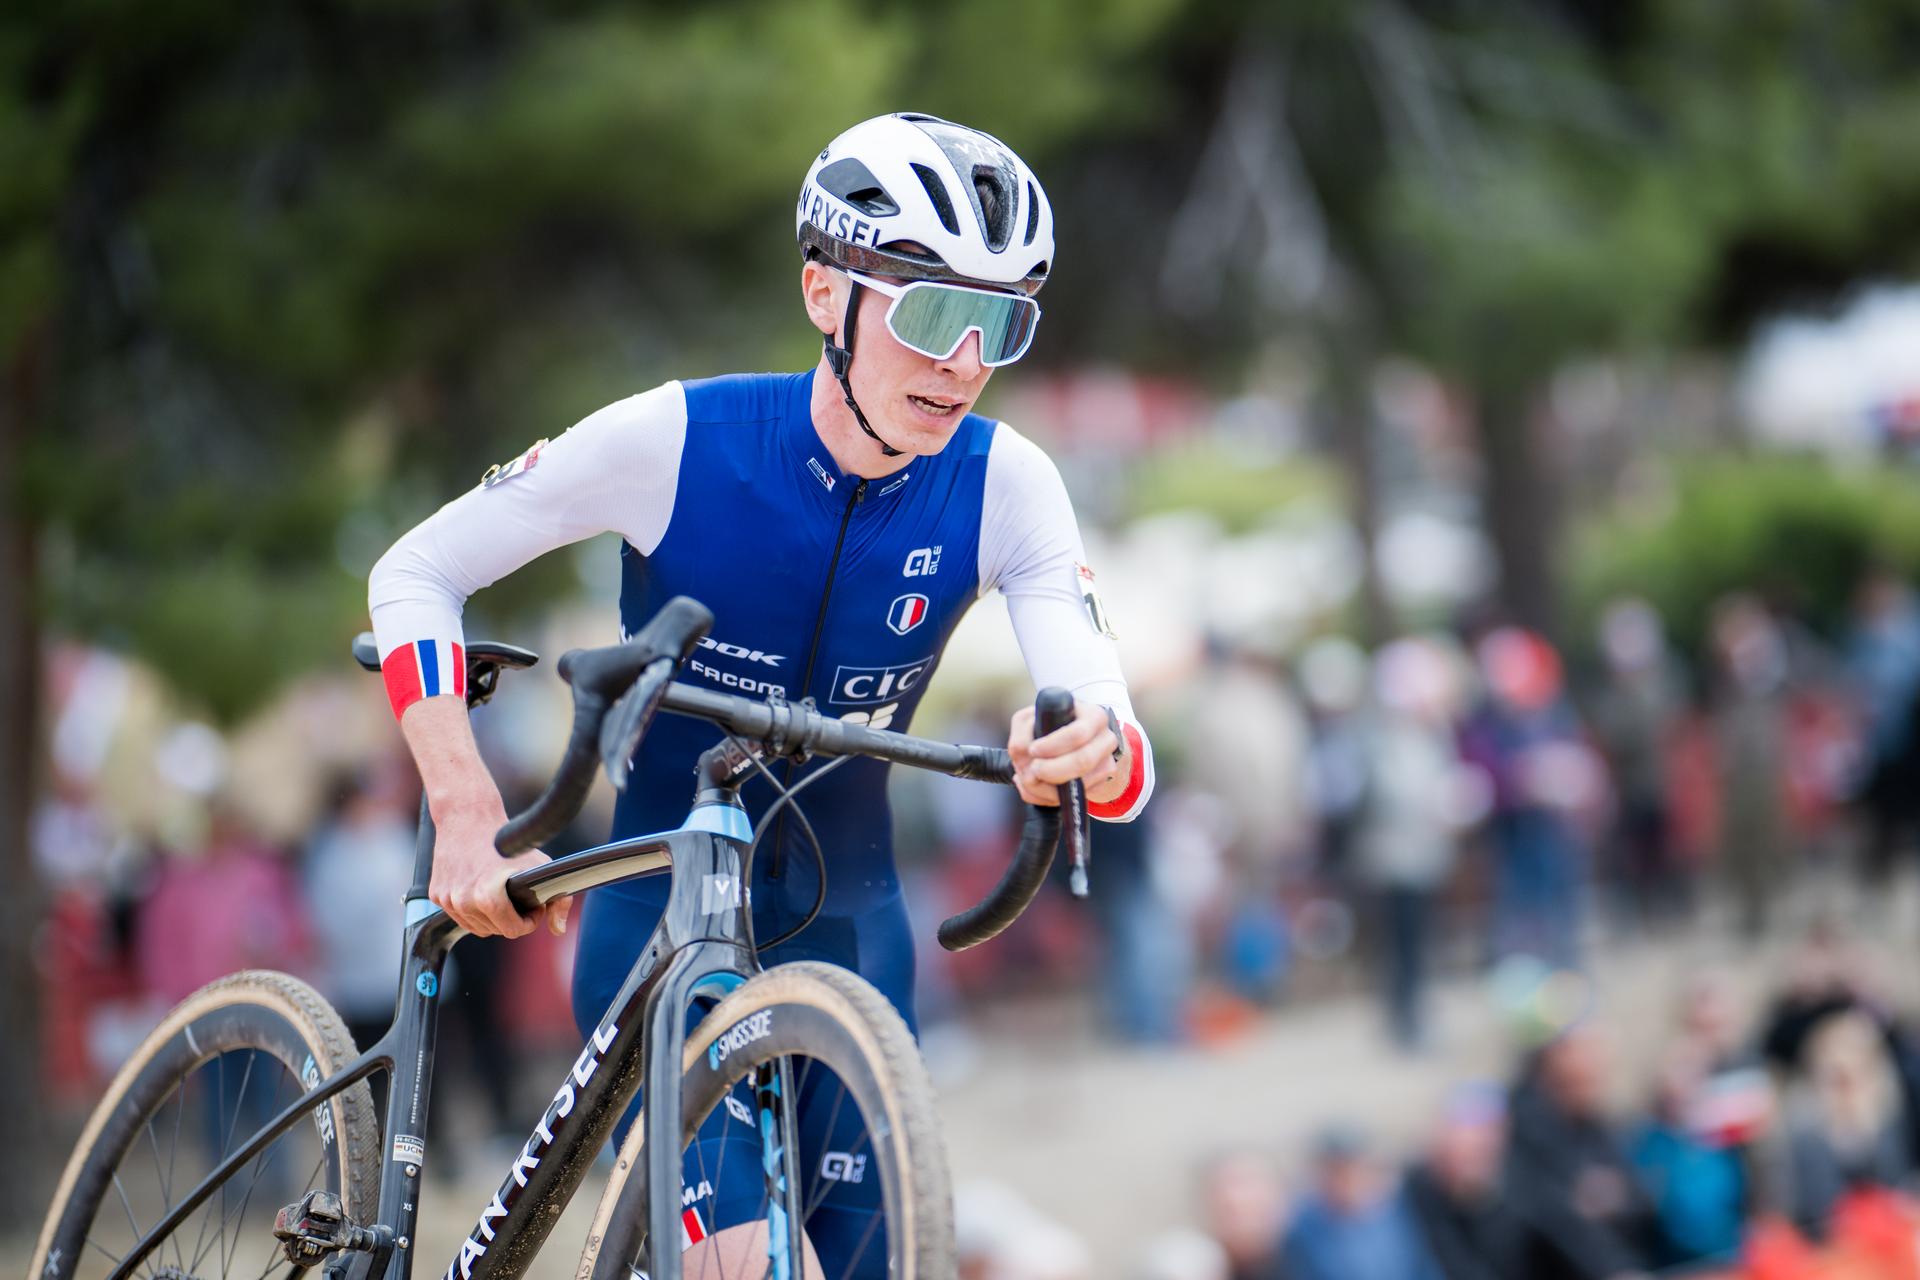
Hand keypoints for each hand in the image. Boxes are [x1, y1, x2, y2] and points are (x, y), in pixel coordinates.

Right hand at [428, 794, 572, 938]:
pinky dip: (472, 909)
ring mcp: (446, 899)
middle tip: (517, 895)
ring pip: (476, 927)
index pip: (513, 931)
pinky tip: (481, 888)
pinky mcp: (436, 895)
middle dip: (510, 917)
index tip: (533, 905)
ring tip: (501, 893)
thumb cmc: (507, 842)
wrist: (468, 817)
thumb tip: (558, 931)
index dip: (529, 920)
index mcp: (487, 897)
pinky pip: (460, 916)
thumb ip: (558, 901)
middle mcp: (463, 901)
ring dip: (491, 917)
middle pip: (495, 930)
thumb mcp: (540, 866)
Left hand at [1007, 699, 1122, 807]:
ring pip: (1080, 785)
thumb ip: (1023, 729)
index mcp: (1094, 716)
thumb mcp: (1033, 719)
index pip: (1077, 734)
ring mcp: (1107, 764)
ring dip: (1046, 788)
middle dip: (1051, 770)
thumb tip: (1024, 751)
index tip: (1033, 749)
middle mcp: (1106, 740)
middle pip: (1083, 761)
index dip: (1053, 745)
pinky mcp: (1100, 786)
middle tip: (1031, 770)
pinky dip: (1048, 798)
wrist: (1073, 743)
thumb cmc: (1051, 727)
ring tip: (1028, 779)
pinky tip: (1037, 788)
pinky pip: (1074, 798)